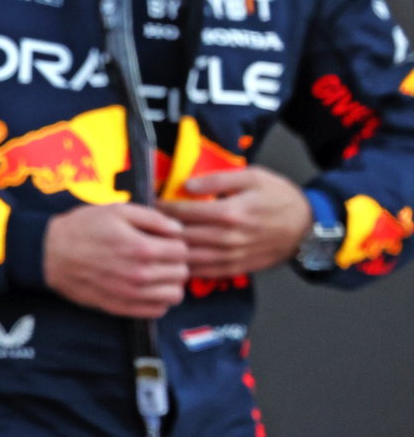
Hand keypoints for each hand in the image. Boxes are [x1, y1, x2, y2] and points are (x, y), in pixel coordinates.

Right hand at [44, 203, 188, 317]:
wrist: (51, 253)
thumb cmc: (82, 228)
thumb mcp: (116, 210)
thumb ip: (152, 218)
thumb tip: (178, 229)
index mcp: (142, 248)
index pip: (182, 250)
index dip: (175, 241)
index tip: (163, 238)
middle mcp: (141, 275)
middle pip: (181, 273)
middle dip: (174, 261)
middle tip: (158, 254)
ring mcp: (132, 295)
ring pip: (174, 295)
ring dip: (170, 282)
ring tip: (155, 271)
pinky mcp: (123, 308)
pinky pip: (157, 310)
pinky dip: (158, 299)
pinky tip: (146, 286)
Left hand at [156, 167, 311, 278]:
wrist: (308, 227)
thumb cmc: (279, 196)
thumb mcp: (252, 176)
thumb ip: (217, 178)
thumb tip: (186, 185)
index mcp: (229, 212)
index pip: (183, 211)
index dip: (160, 207)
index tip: (147, 202)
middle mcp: (228, 238)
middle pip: (182, 237)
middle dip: (158, 232)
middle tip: (141, 226)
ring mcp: (232, 256)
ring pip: (190, 259)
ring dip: (169, 253)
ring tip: (150, 245)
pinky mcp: (237, 268)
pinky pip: (205, 272)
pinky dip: (186, 269)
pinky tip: (172, 263)